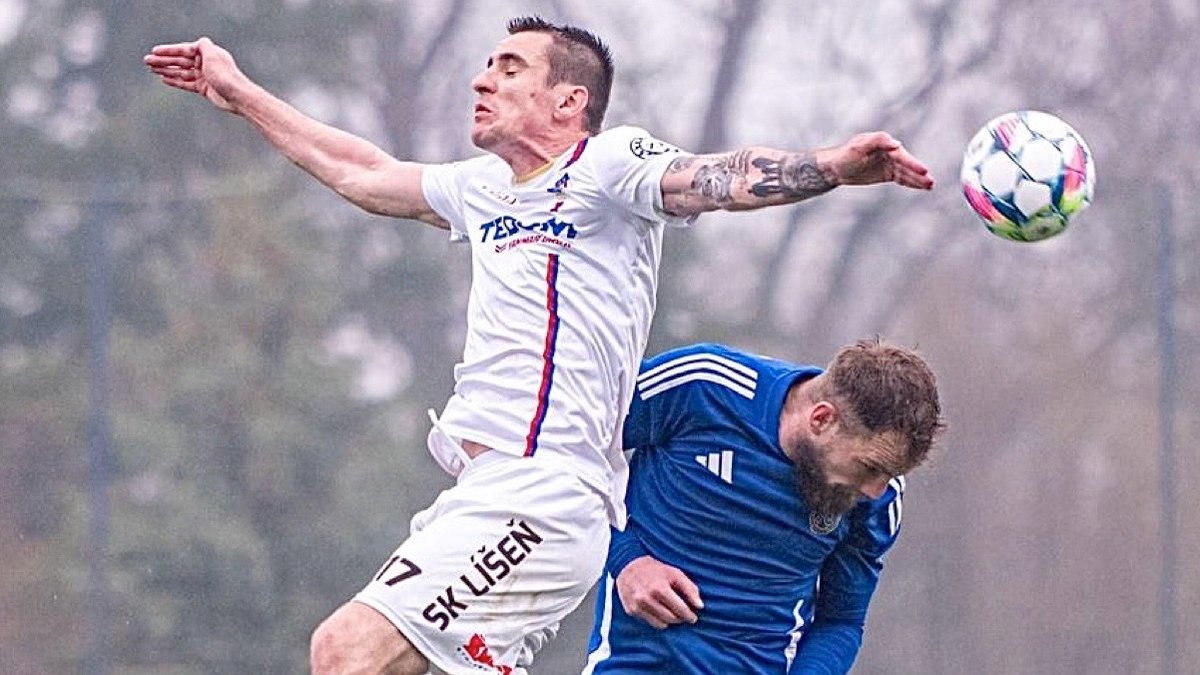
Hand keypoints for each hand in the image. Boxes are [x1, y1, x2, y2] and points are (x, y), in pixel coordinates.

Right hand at [143, 37, 242, 112]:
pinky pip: (186, 83)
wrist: (237, 96)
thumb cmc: (226, 75)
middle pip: (180, 61)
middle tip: (147, 61)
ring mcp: (204, 76)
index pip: (184, 50)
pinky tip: (164, 79)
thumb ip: (204, 46)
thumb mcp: (213, 56)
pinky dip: (175, 81)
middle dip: (163, 61)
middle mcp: (205, 63)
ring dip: (166, 70)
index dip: (169, 51)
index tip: (154, 51)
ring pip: (181, 72)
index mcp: (207, 53)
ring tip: (151, 69)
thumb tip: (200, 41)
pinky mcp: (203, 88)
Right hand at [615, 556, 703, 629]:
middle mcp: (646, 599)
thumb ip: (690, 588)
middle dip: (681, 618)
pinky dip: (658, 620)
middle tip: (685, 615)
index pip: (680, 609)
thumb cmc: (655, 570)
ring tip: (673, 613)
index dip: (689, 615)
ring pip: (661, 624)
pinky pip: (650, 623)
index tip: (693, 617)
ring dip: (670, 621)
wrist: (628, 566)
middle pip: (671, 618)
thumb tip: (700, 606)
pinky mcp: (631, 611)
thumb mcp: (675, 573)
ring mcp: (637, 606)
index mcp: (659, 588)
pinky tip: (661, 612)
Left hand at [817, 131, 934, 189]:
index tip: (922, 170)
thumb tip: (896, 143)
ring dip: (918, 179)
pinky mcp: (887, 173)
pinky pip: (902, 179)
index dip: (911, 163)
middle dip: (918, 173)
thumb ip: (877, 141)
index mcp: (883, 143)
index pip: (900, 154)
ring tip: (931, 186)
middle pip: (906, 164)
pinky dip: (912, 183)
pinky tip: (922, 187)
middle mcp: (889, 152)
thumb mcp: (857, 147)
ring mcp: (889, 163)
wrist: (834, 168)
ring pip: (906, 172)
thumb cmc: (844, 155)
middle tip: (930, 180)